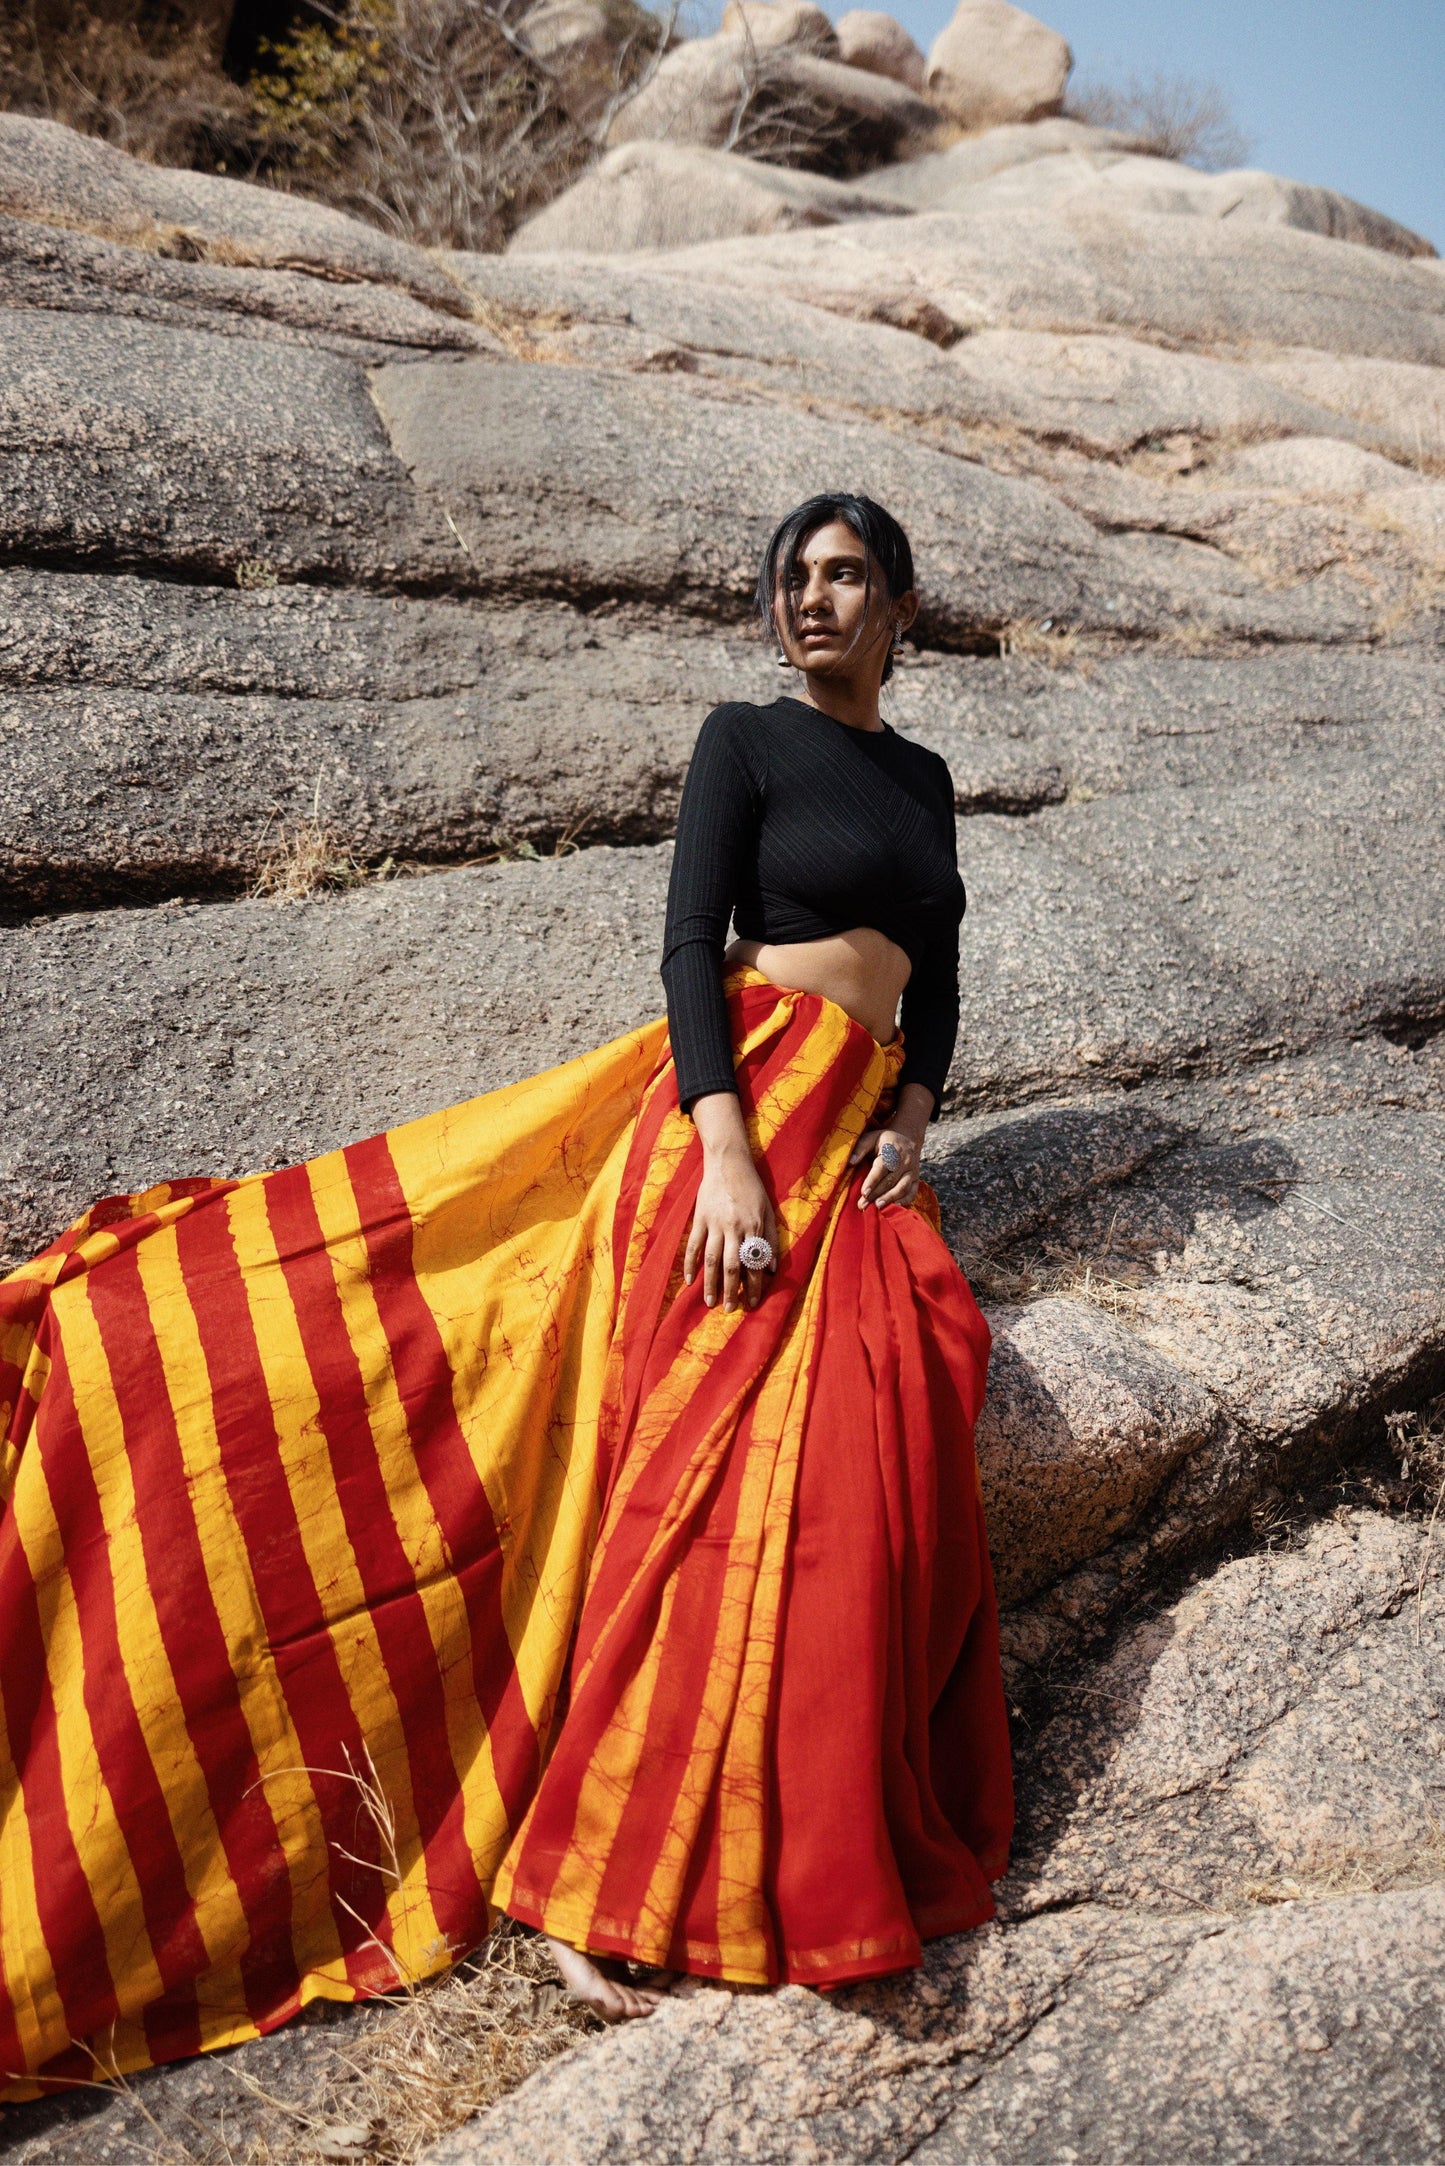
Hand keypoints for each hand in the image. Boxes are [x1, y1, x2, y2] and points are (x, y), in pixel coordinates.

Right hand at [684, 1093, 778, 1311]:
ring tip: (709, 1302)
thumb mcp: (768, 1211)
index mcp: (753, 1228)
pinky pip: (693, 1245)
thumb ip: (771, 1239)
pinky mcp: (700, 1218)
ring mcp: (714, 1224)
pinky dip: (690, 1263)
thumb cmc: (752, 1187)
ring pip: (711, 1260)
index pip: (754, 1264)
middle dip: (731, 1291)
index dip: (753, 1286)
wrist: (728, 1163)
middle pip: (731, 1267)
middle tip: (730, 1310)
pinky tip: (690, 1280)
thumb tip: (773, 1269)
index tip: (752, 1303)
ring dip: (710, 1283)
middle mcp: (734, 1228)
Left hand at [849, 1083, 933, 1209]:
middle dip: (876, 1194)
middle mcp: (904, 1161)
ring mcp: (912, 1171)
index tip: (864, 1192)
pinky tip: (895, 1207)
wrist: (908, 1138)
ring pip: (902, 1187)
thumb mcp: (872, 1137)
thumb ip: (860, 1148)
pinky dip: (905, 1201)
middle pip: (890, 1180)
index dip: (873, 1181)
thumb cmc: (884, 1140)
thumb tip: (850, 1162)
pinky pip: (912, 1192)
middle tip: (863, 1205)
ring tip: (877, 1207)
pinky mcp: (916, 1179)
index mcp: (891, 1150)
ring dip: (890, 1199)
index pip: (882, 1168)